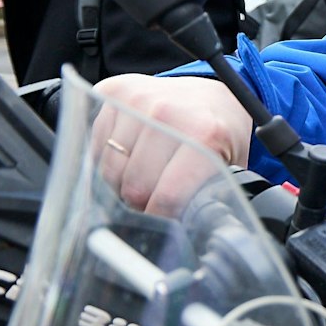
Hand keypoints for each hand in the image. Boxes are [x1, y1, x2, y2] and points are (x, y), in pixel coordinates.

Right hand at [91, 75, 251, 214]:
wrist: (210, 93)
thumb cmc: (219, 132)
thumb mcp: (231, 166)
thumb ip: (213, 196)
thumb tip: (197, 233)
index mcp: (204, 133)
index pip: (167, 196)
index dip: (162, 217)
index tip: (164, 222)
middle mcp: (166, 112)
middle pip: (134, 186)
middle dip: (142, 202)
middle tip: (155, 198)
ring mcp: (136, 99)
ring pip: (110, 169)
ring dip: (122, 183)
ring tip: (144, 177)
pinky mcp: (112, 92)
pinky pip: (95, 146)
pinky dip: (109, 160)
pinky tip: (130, 156)